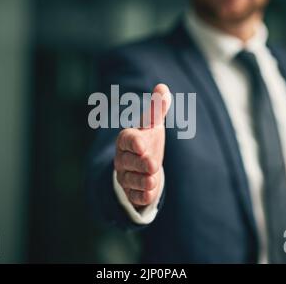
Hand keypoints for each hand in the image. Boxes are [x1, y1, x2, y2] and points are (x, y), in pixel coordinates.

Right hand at [114, 84, 171, 209]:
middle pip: (128, 161)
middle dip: (140, 163)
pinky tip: (150, 193)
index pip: (126, 139)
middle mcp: (123, 158)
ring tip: (153, 179)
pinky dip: (142, 196)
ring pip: (131, 180)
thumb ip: (157, 109)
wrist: (142, 167)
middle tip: (152, 164)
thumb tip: (163, 87)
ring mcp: (125, 177)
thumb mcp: (152, 125)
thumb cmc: (147, 141)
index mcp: (127, 140)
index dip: (133, 142)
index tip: (142, 145)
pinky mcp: (131, 193)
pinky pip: (135, 197)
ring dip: (142, 181)